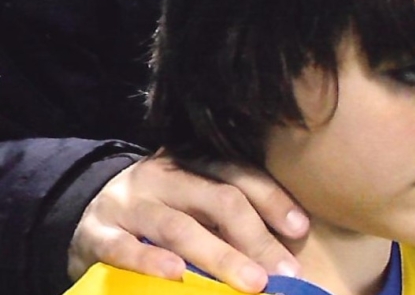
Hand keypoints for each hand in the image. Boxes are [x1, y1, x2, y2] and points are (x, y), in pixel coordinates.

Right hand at [68, 152, 307, 291]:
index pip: (239, 174)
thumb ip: (227, 214)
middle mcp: (162, 176)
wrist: (85, 217)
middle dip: (256, 237)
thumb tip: (284, 248)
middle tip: (283, 271)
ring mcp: (127, 204)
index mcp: (191, 162)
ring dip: (220, 256)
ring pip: (179, 227)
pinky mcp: (97, 234)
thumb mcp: (192, 201)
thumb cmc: (157, 212)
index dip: (272, 200)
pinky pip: (125, 248)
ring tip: (251, 282)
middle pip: (218, 199)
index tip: (300, 229)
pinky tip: (177, 275)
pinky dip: (151, 262)